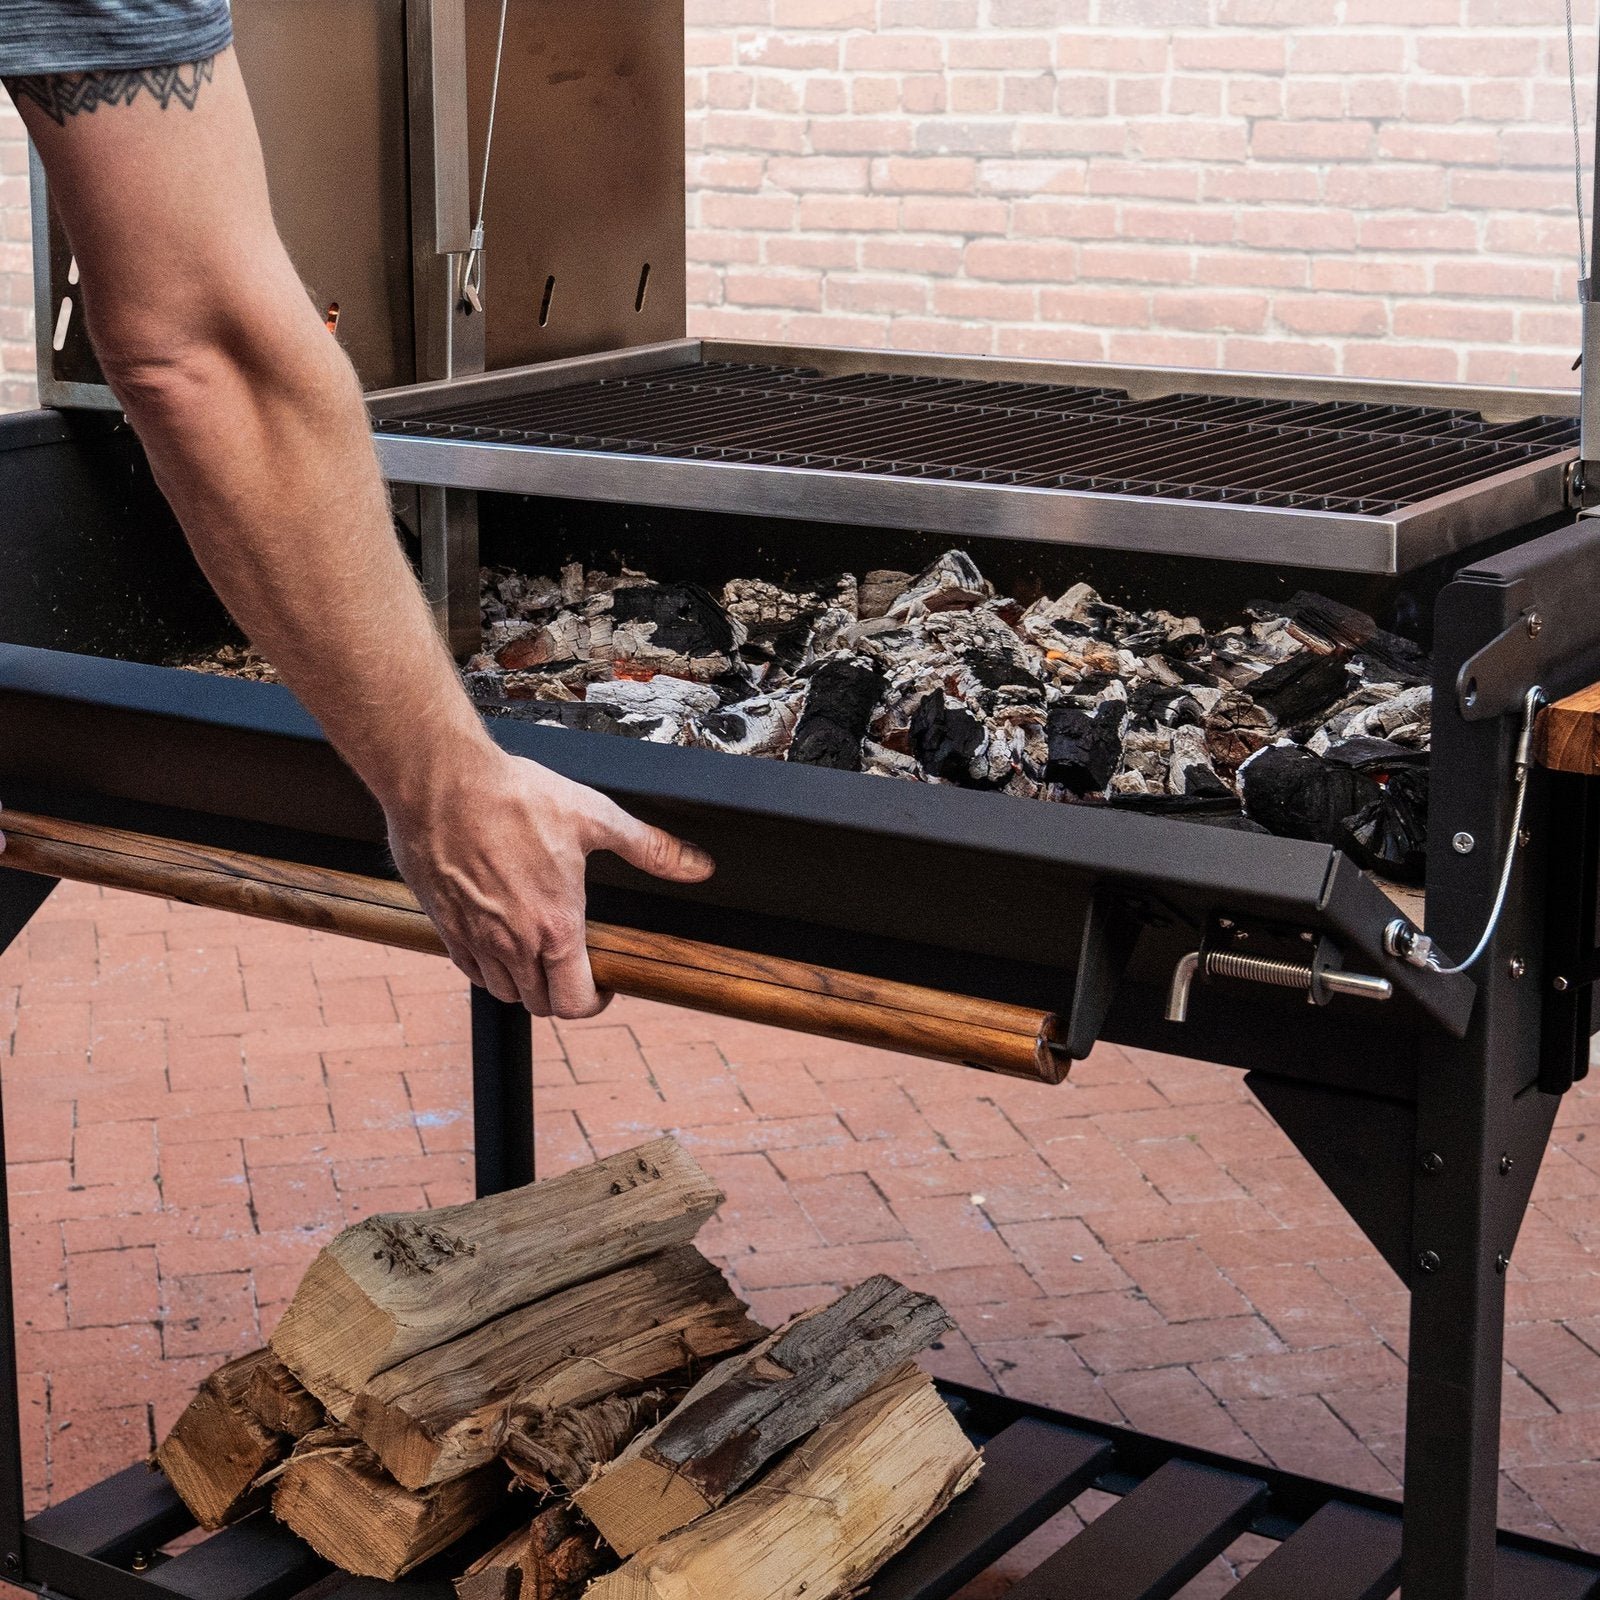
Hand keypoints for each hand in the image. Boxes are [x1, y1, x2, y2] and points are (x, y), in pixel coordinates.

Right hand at [387, 746, 714, 1018]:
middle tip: (574, 968)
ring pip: (504, 991)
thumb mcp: (595, 817)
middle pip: (539, 1004)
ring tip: (540, 955)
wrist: (441, 781)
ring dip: (525, 984)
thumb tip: (698, 866)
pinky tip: (500, 940)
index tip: (603, 985)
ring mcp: (475, 938)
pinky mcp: (444, 926)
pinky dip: (489, 968)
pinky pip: (469, 970)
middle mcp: (514, 943)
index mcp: (555, 926)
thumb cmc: (514, 796)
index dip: (596, 1003)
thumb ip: (650, 847)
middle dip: (562, 994)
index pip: (575, 1003)